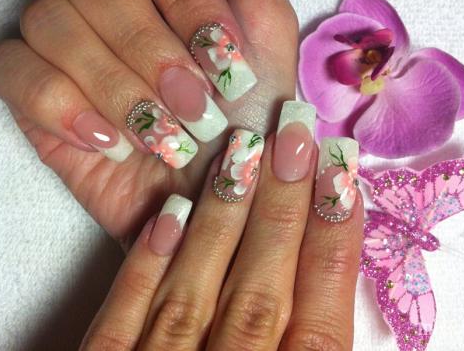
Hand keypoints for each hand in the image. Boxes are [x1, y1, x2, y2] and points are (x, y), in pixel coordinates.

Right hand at [0, 0, 297, 242]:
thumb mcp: (269, 41)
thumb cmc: (247, 115)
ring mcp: (67, 32)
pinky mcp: (33, 83)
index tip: (222, 58)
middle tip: (196, 107)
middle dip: (149, 49)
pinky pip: (14, 69)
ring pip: (50, 20)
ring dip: (116, 88)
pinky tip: (112, 142)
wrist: (213, 192)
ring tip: (162, 136)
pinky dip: (65, 109)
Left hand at [80, 125, 363, 349]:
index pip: (323, 322)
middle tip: (295, 134)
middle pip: (260, 295)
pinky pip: (121, 326)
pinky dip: (145, 267)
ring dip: (220, 221)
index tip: (342, 172)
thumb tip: (328, 258)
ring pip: (193, 297)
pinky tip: (168, 210)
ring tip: (239, 151)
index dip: (334, 241)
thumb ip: (313, 338)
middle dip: (282, 209)